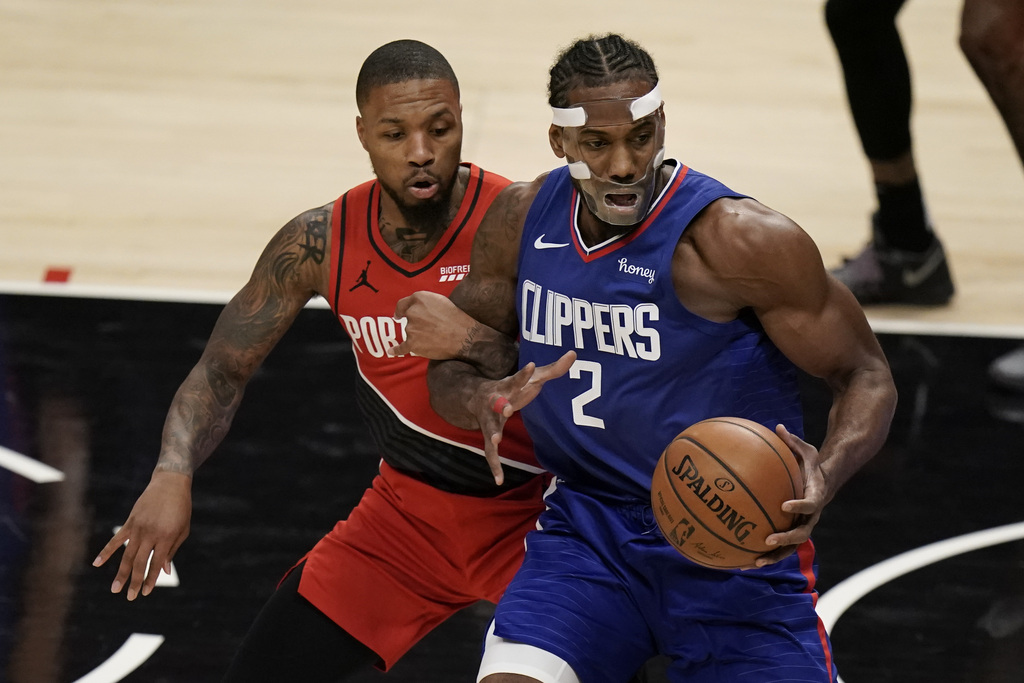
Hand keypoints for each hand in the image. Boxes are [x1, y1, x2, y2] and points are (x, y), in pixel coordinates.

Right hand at [92, 469, 191, 599]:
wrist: (170, 484)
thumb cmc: (181, 508)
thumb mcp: (183, 530)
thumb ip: (172, 550)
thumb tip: (164, 572)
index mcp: (166, 537)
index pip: (156, 564)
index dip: (150, 579)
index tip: (145, 592)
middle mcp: (151, 534)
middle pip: (140, 562)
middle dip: (134, 581)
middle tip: (130, 597)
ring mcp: (138, 528)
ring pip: (127, 555)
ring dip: (121, 573)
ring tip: (115, 589)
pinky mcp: (130, 522)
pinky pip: (116, 540)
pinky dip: (106, 552)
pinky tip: (97, 564)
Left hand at [390, 291, 475, 359]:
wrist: (465, 337)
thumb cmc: (456, 318)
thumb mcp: (440, 300)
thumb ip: (424, 302)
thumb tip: (412, 309)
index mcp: (420, 298)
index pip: (403, 304)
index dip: (400, 310)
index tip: (399, 315)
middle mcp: (413, 311)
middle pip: (408, 320)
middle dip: (416, 325)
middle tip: (430, 329)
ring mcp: (411, 328)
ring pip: (410, 333)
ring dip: (418, 336)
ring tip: (435, 338)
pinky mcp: (413, 343)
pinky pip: (401, 348)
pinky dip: (396, 350)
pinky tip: (391, 351)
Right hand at [474, 351, 576, 484]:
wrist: (477, 396)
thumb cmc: (513, 387)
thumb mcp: (533, 377)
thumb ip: (554, 368)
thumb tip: (574, 353)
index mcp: (508, 386)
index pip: (517, 378)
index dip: (524, 374)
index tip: (531, 365)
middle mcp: (496, 402)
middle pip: (498, 403)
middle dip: (502, 406)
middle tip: (507, 409)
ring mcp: (490, 420)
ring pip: (490, 427)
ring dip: (493, 433)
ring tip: (497, 440)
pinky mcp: (489, 435)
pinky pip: (490, 452)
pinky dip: (494, 466)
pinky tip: (499, 480)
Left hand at [755, 424, 825, 566]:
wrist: (825, 482)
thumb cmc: (812, 465)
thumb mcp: (806, 451)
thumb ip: (792, 442)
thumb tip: (778, 426)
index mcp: (815, 496)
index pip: (811, 504)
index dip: (799, 506)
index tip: (784, 506)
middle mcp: (811, 516)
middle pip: (802, 533)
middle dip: (784, 539)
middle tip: (767, 540)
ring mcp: (802, 526)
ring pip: (790, 548)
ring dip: (774, 557)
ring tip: (754, 563)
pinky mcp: (793, 531)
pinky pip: (780, 547)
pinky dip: (765, 554)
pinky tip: (744, 560)